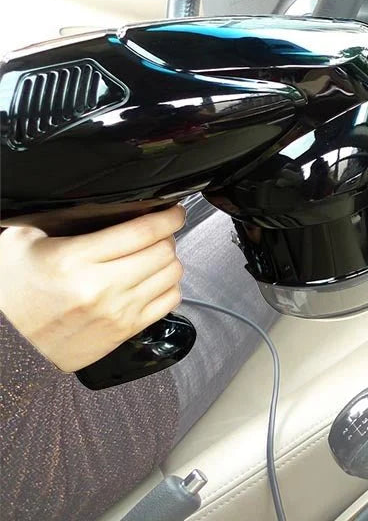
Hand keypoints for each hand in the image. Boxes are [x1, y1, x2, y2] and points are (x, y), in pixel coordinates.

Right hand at [0, 205, 185, 371]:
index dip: (167, 216)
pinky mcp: (123, 332)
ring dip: (169, 260)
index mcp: (75, 259)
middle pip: (162, 251)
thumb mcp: (23, 243)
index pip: (142, 231)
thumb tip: (98, 201)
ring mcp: (115, 312)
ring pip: (171, 276)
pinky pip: (169, 303)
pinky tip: (154, 280)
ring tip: (156, 254)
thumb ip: (59, 218)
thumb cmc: (11, 294)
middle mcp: (100, 288)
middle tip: (160, 231)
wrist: (6, 344)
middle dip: (167, 235)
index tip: (173, 211)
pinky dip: (169, 287)